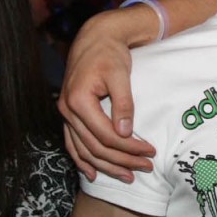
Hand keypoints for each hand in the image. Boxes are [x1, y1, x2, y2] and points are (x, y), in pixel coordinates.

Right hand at [57, 11, 155, 180]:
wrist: (94, 39)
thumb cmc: (109, 54)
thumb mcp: (120, 75)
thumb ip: (123, 104)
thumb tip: (125, 133)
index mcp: (79, 100)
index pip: (106, 135)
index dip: (129, 147)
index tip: (150, 151)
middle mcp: (67, 110)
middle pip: (95, 147)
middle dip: (122, 160)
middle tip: (146, 167)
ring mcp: (65, 114)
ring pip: (84, 150)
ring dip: (106, 166)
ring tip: (128, 176)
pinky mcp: (69, 115)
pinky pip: (72, 144)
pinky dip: (82, 160)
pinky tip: (93, 174)